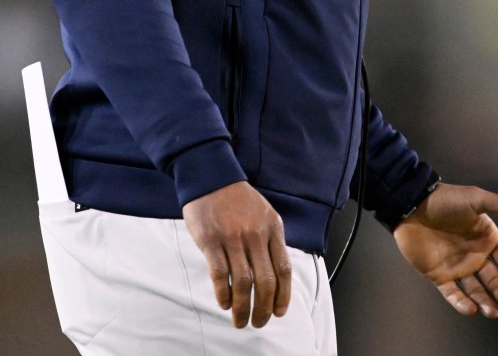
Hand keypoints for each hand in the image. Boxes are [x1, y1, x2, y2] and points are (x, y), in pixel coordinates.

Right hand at [182, 181, 291, 328]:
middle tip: (259, 323)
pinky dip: (224, 294)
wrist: (212, 177)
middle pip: (265, 281)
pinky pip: (220, 274)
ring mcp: (233, 237)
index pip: (284, 268)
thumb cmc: (238, 199)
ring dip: (243, 308)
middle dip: (264, 308)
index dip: (283, 295)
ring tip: (240, 321)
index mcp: (272, 227)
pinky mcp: (211, 240)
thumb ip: (271, 241)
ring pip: (243, 282)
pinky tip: (225, 303)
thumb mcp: (264, 214)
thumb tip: (277, 275)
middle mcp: (255, 234)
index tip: (279, 312)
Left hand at [393, 183, 497, 318]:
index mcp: (486, 238)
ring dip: (485, 302)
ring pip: (476, 290)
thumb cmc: (446, 200)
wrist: (412, 205)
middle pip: (494, 279)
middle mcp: (475, 255)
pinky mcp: (439, 276)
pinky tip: (471, 309)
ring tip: (493, 312)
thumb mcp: (476, 199)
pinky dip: (461, 303)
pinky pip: (453, 294)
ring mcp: (457, 267)